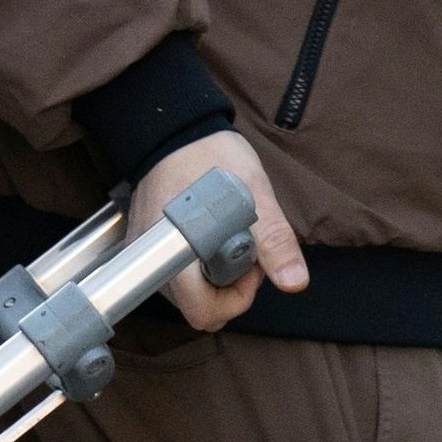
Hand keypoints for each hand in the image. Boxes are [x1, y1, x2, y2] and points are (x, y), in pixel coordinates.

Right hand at [128, 130, 305, 331]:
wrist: (175, 131)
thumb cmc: (210, 157)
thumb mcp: (253, 194)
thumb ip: (273, 241)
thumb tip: (294, 283)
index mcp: (175, 253)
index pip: (202, 310)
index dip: (235, 298)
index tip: (250, 266)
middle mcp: (152, 263)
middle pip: (197, 305)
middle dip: (228, 287)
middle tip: (244, 248)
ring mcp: (147, 258)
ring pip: (188, 293)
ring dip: (215, 276)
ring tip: (227, 238)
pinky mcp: (147, 250)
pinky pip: (178, 276)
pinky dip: (200, 266)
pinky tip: (210, 237)